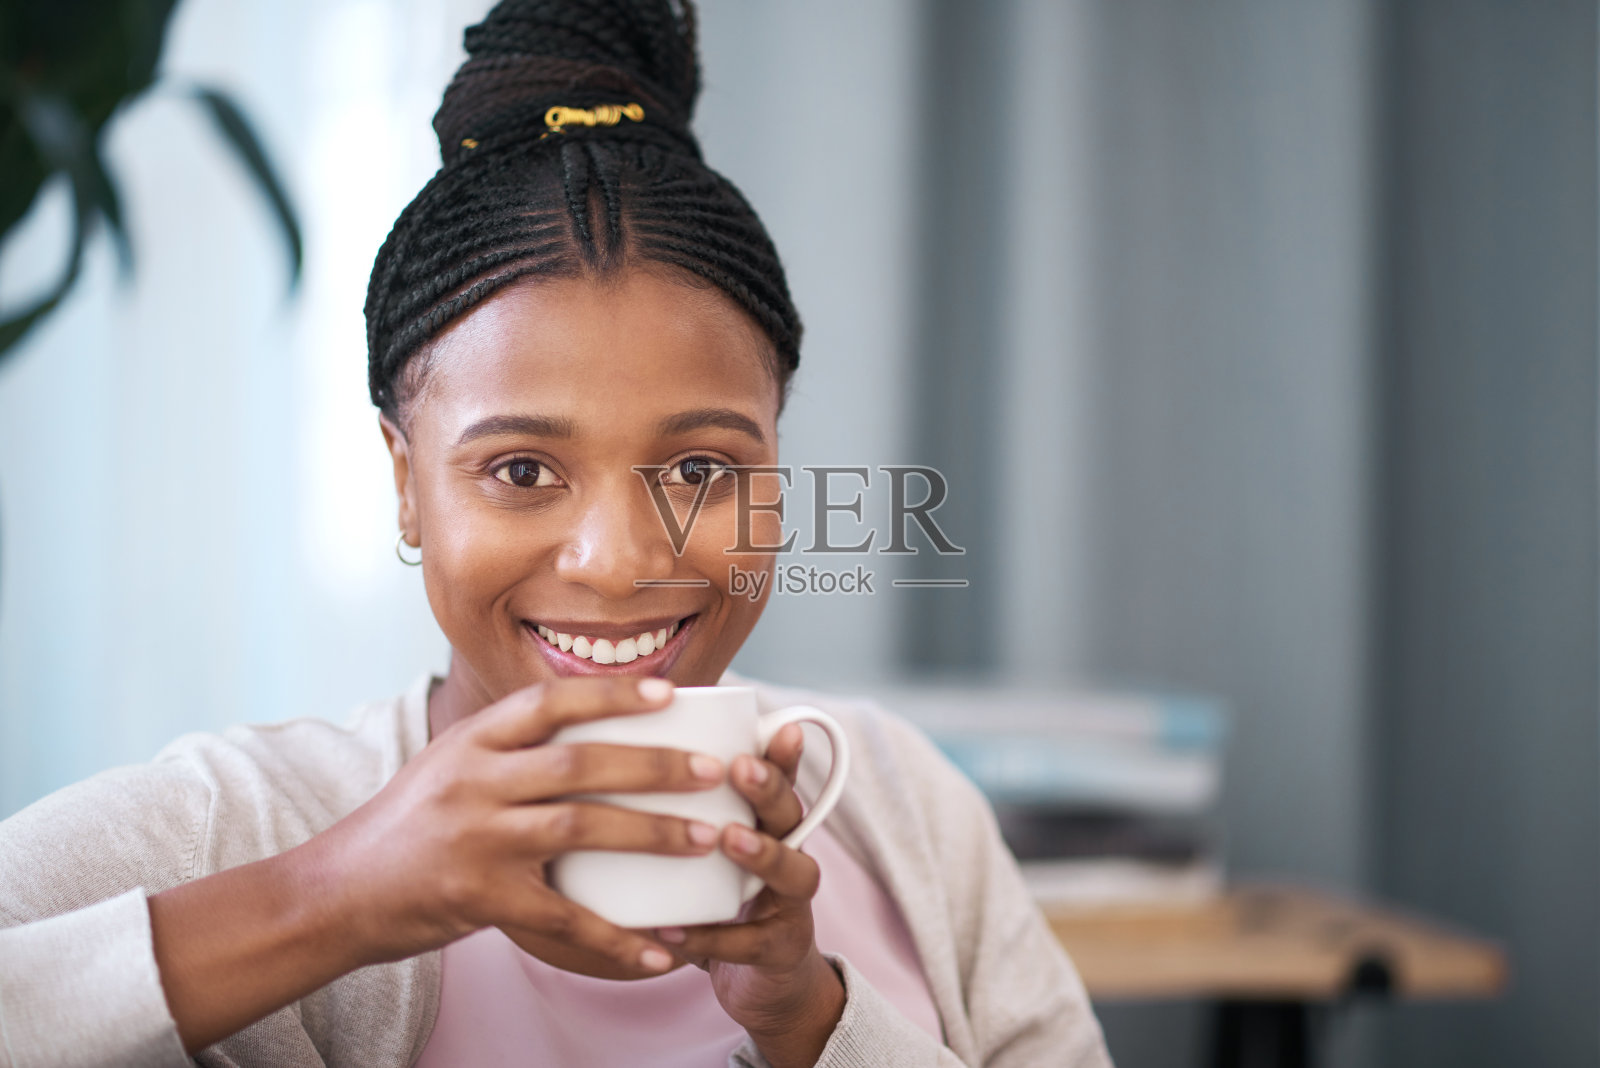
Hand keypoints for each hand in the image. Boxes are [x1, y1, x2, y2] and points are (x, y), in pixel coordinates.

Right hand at [309, 676, 724, 979]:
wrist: (337, 893)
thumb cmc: (409, 825)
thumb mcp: (450, 764)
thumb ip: (509, 745)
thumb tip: (593, 720)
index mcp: (472, 740)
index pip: (549, 701)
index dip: (612, 694)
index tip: (670, 694)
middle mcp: (475, 781)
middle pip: (579, 762)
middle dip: (655, 766)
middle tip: (715, 772)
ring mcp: (476, 839)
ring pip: (581, 828)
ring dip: (652, 834)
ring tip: (707, 839)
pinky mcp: (478, 898)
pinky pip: (561, 917)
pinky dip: (615, 935)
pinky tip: (659, 948)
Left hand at [654, 725, 845, 1066]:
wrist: (764, 984)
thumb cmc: (724, 899)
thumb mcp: (710, 849)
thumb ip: (684, 808)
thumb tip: (619, 753)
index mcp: (771, 825)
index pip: (782, 778)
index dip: (782, 753)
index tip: (776, 725)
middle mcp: (791, 854)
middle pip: (793, 814)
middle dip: (770, 788)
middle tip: (740, 767)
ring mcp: (790, 903)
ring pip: (793, 872)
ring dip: (762, 853)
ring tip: (727, 837)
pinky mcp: (779, 950)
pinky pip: (750, 942)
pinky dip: (711, 937)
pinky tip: (673, 929)